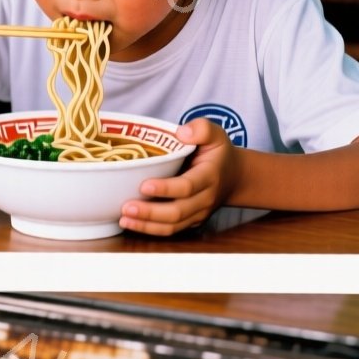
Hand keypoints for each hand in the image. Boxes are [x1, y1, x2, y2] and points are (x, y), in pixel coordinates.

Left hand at [119, 119, 240, 236]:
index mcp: (209, 176)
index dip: (166, 188)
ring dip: (147, 225)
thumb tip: (182, 133)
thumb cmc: (218, 153)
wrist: (234, 177)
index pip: (187, 186)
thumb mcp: (216, 133)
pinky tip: (131, 224)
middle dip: (150, 212)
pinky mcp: (191, 221)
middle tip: (127, 207)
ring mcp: (198, 213)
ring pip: (173, 225)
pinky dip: (150, 230)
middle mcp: (205, 199)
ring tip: (124, 219)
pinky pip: (171, 230)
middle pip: (177, 211)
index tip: (144, 185)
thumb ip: (202, 128)